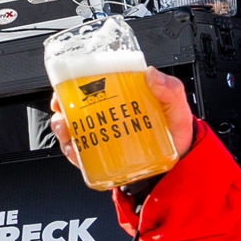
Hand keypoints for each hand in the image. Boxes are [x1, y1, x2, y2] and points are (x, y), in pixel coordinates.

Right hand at [47, 69, 197, 171]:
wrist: (180, 167)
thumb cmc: (176, 134)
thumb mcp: (177, 108)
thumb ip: (171, 90)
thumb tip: (151, 74)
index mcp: (121, 99)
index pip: (92, 87)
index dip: (72, 85)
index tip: (65, 86)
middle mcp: (107, 117)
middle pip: (74, 108)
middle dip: (61, 107)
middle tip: (62, 109)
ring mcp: (103, 137)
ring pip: (72, 130)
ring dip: (62, 129)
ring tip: (67, 131)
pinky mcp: (102, 158)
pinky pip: (79, 155)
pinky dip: (72, 153)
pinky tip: (75, 152)